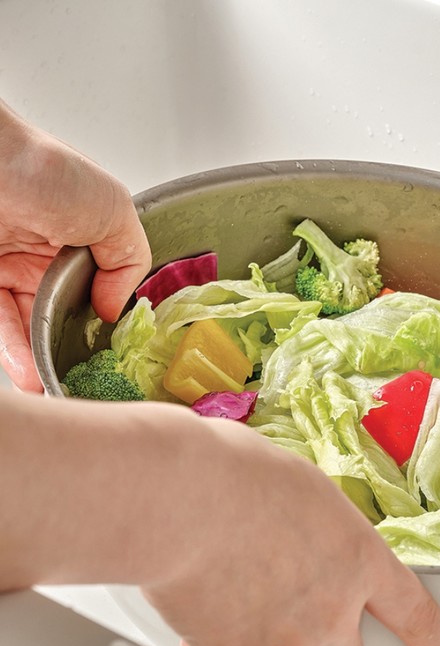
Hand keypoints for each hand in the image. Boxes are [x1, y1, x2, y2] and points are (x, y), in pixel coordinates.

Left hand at [0, 101, 150, 390]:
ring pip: (33, 325)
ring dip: (44, 358)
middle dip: (74, 348)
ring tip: (55, 385)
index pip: (101, 289)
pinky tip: (30, 371)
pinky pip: (1, 325)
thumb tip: (114, 309)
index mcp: (83, 238)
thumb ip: (130, 260)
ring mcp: (10, 270)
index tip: (115, 351)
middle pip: (66, 314)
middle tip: (86, 378)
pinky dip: (15, 352)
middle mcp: (45, 256)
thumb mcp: (114, 209)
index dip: (108, 320)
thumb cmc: (43, 170)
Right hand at [142, 419, 439, 645]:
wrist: (187, 498)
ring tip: (229, 581)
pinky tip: (203, 589)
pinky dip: (215, 633)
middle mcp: (329, 612)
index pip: (414, 612)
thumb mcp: (307, 493)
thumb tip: (306, 544)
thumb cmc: (242, 477)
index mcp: (358, 559)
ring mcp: (283, 642)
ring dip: (258, 639)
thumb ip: (320, 535)